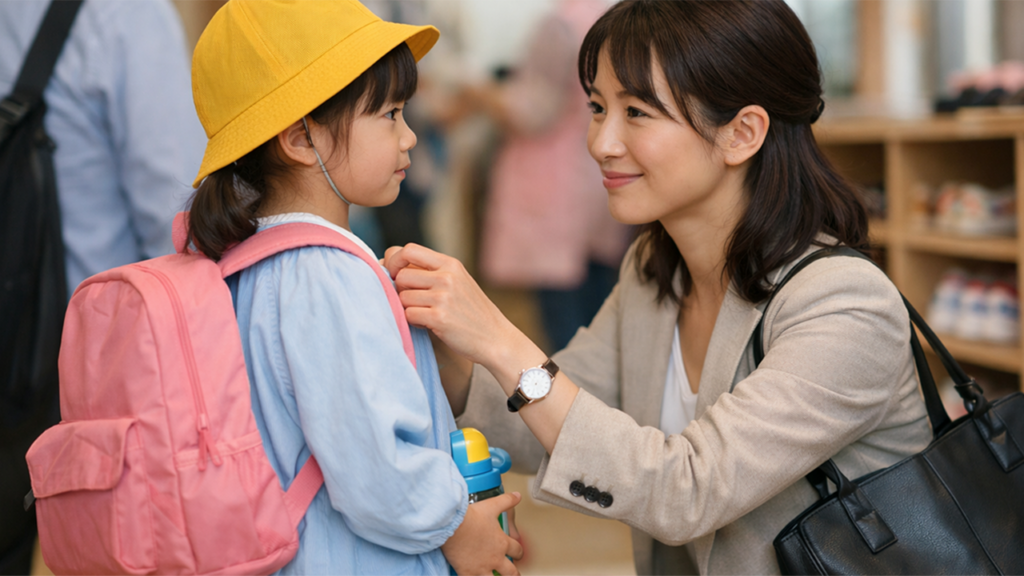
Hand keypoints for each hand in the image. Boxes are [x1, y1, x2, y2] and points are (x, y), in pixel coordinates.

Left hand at [384, 244, 529, 370]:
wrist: (495, 338)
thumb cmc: (470, 311)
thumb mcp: (457, 282)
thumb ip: (430, 271)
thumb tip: (385, 266)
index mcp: (450, 264)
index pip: (408, 250)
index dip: (394, 261)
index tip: (395, 274)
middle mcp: (447, 277)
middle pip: (401, 275)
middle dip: (399, 290)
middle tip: (412, 300)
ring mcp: (443, 297)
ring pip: (402, 297)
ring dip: (407, 308)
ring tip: (424, 313)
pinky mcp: (439, 318)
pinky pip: (408, 314)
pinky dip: (413, 321)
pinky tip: (427, 324)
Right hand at [442, 492, 523, 575]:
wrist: (452, 526)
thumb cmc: (470, 517)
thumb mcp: (492, 506)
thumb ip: (506, 501)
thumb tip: (517, 495)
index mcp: (502, 543)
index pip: (517, 550)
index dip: (519, 552)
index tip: (518, 553)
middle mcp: (495, 558)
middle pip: (511, 572)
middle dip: (514, 574)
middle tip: (514, 574)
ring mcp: (482, 568)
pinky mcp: (468, 573)